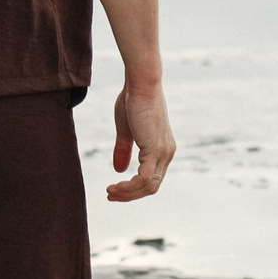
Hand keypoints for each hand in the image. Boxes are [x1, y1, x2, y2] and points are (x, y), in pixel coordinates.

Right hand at [106, 80, 173, 200]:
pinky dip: (130, 187)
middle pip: (151, 187)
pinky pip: (145, 179)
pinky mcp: (156, 150)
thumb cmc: (133, 100)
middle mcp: (167, 153)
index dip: (133, 188)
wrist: (141, 83)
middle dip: (130, 194)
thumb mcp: (126, 130)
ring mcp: (164, 152)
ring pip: (149, 186)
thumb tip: (119, 170)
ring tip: (110, 191)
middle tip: (110, 194)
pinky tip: (116, 185)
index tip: (114, 189)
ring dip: (128, 193)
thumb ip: (123, 150)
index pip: (151, 179)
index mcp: (162, 149)